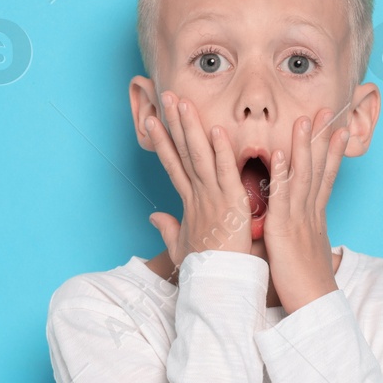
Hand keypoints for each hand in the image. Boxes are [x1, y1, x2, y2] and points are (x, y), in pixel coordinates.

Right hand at [143, 91, 252, 268]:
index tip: (151, 121)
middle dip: (173, 123)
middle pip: (182, 152)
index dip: (162, 142)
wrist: (218, 285)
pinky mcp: (230, 204)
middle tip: (166, 97)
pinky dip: (221, 152)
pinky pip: (225, 173)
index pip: (173, 165)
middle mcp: (198, 196)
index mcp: (190, 203)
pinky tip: (215, 130)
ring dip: (190, 128)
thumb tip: (154, 217)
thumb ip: (168, 228)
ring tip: (182, 103)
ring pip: (200, 156)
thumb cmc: (205, 268)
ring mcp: (212, 198)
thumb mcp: (181, 247)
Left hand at [263, 107, 349, 313]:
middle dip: (323, 139)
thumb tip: (310, 234)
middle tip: (327, 111)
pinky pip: (284, 199)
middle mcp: (311, 214)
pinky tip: (280, 154)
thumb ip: (304, 238)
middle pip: (319, 169)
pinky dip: (283, 175)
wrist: (315, 308)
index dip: (332, 154)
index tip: (339, 131)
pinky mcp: (286, 232)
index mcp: (314, 219)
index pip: (325, 179)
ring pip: (303, 177)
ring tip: (305, 120)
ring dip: (304, 147)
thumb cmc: (308, 287)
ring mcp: (300, 221)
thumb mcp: (306, 255)